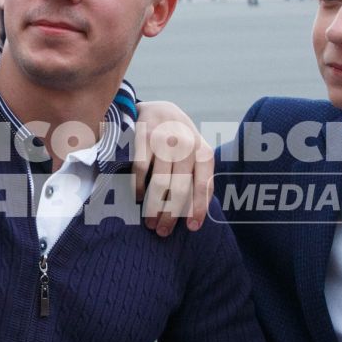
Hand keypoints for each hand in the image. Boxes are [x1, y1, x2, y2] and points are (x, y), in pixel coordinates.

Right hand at [131, 100, 212, 237]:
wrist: (160, 109)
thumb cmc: (180, 141)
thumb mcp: (196, 155)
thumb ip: (199, 177)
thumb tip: (195, 214)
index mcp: (203, 152)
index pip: (203, 185)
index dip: (198, 209)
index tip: (192, 228)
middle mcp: (187, 145)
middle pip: (180, 189)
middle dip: (171, 214)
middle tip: (162, 231)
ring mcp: (165, 140)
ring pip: (160, 183)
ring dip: (154, 207)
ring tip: (150, 222)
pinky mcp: (144, 137)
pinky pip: (140, 169)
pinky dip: (139, 187)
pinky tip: (138, 199)